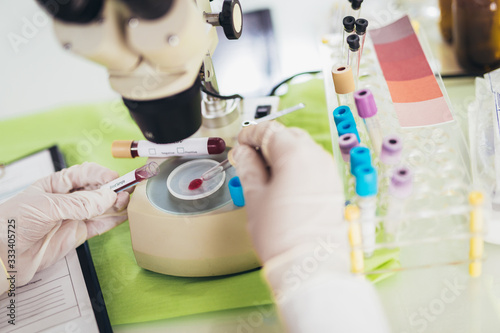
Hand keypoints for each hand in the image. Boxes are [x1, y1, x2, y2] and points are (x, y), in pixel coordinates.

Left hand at [0, 162, 129, 285]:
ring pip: (100, 207)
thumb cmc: (11, 224)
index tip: (115, 178)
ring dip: (115, 203)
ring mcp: (72, 217)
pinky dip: (113, 220)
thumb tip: (106, 197)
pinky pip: (99, 225)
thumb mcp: (47, 207)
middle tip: (123, 193)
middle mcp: (65, 199)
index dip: (101, 174)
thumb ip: (79, 203)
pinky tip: (123, 215)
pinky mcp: (76, 235)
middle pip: (95, 189)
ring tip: (126, 203)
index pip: (84, 173)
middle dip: (111, 189)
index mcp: (55, 184)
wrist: (2, 257)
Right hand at [231, 121, 345, 263]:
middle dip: (267, 143)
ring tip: (264, 175)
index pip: (269, 130)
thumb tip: (243, 153)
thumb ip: (248, 167)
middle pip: (288, 136)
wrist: (310, 265)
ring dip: (282, 155)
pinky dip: (296, 167)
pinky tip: (282, 184)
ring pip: (302, 150)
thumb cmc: (282, 235)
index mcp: (295, 155)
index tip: (240, 142)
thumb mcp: (255, 197)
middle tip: (249, 158)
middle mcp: (317, 158)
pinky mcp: (333, 186)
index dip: (250, 134)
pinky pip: (313, 165)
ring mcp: (328, 172)